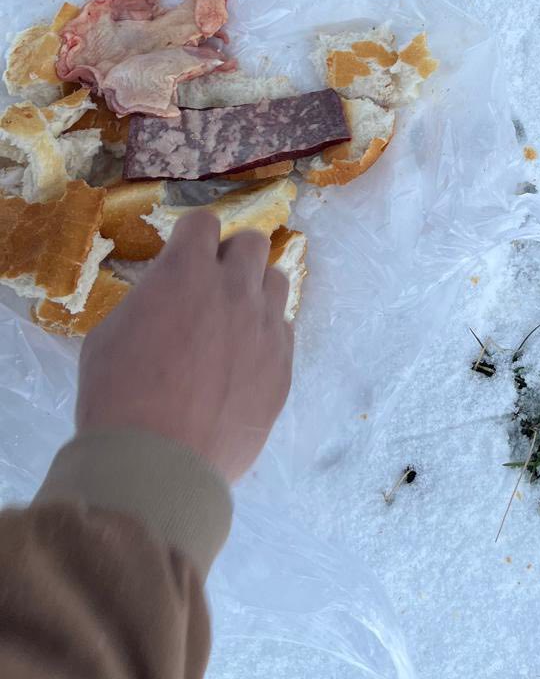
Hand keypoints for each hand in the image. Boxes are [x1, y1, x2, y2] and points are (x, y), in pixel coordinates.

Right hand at [76, 214, 292, 484]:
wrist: (158, 462)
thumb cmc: (118, 397)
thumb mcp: (110, 335)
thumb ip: (148, 302)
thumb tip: (166, 300)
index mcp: (187, 271)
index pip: (203, 222)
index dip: (191, 238)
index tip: (184, 255)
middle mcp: (234, 288)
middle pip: (251, 243)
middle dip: (230, 256)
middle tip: (209, 287)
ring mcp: (265, 326)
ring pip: (276, 282)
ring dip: (254, 292)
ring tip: (231, 323)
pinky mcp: (283, 364)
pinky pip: (282, 331)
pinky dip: (264, 336)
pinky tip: (242, 362)